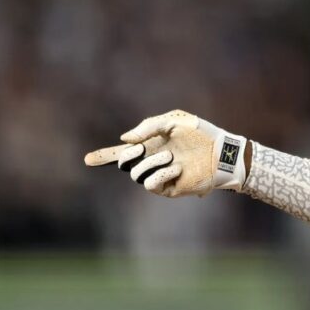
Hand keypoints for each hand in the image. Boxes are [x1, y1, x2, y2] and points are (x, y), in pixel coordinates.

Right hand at [84, 110, 247, 197]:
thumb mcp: (174, 121)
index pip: (121, 153)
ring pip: (137, 175)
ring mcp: (160, 176)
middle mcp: (152, 162)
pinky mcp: (170, 188)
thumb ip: (148, 126)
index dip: (104, 156)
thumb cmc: (201, 133)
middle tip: (140, 148)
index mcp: (150, 146)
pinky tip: (176, 168)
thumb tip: (124, 139)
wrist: (222, 150)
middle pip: (125, 164)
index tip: (87, 159)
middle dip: (127, 156)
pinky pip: (152, 185)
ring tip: (170, 156)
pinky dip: (161, 174)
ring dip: (151, 163)